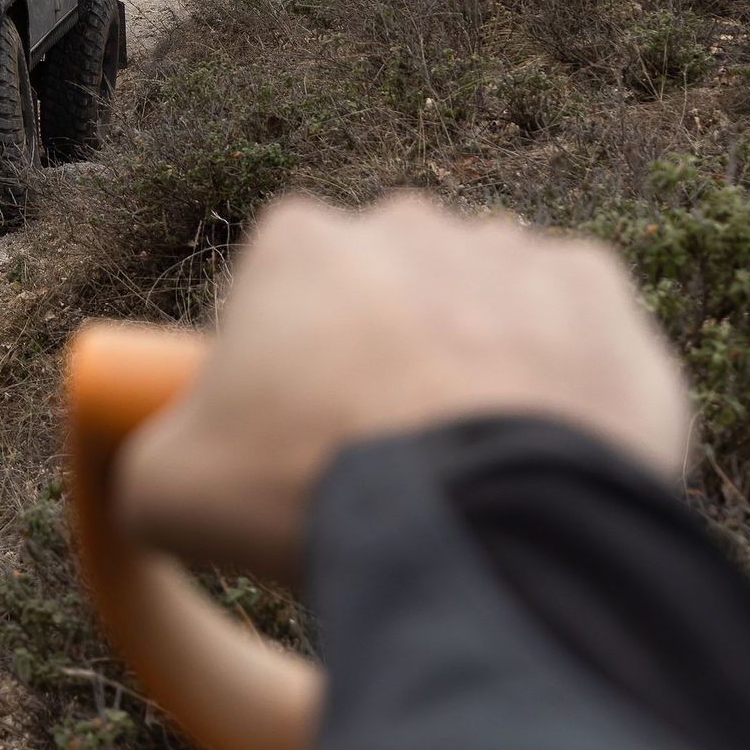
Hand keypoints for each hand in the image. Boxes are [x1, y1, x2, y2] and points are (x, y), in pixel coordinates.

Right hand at [114, 192, 690, 585]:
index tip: (292, 439)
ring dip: (480, 365)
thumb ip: (148, 458)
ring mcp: (511, 253)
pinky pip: (578, 332)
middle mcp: (406, 224)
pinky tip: (546, 452)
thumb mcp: (167, 490)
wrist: (478, 525)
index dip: (282, 367)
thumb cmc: (312, 491)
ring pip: (487, 306)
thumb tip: (150, 472)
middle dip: (386, 357)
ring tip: (475, 468)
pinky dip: (567, 383)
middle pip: (389, 291)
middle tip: (387, 460)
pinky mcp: (602, 299)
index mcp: (297, 242)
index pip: (281, 288)